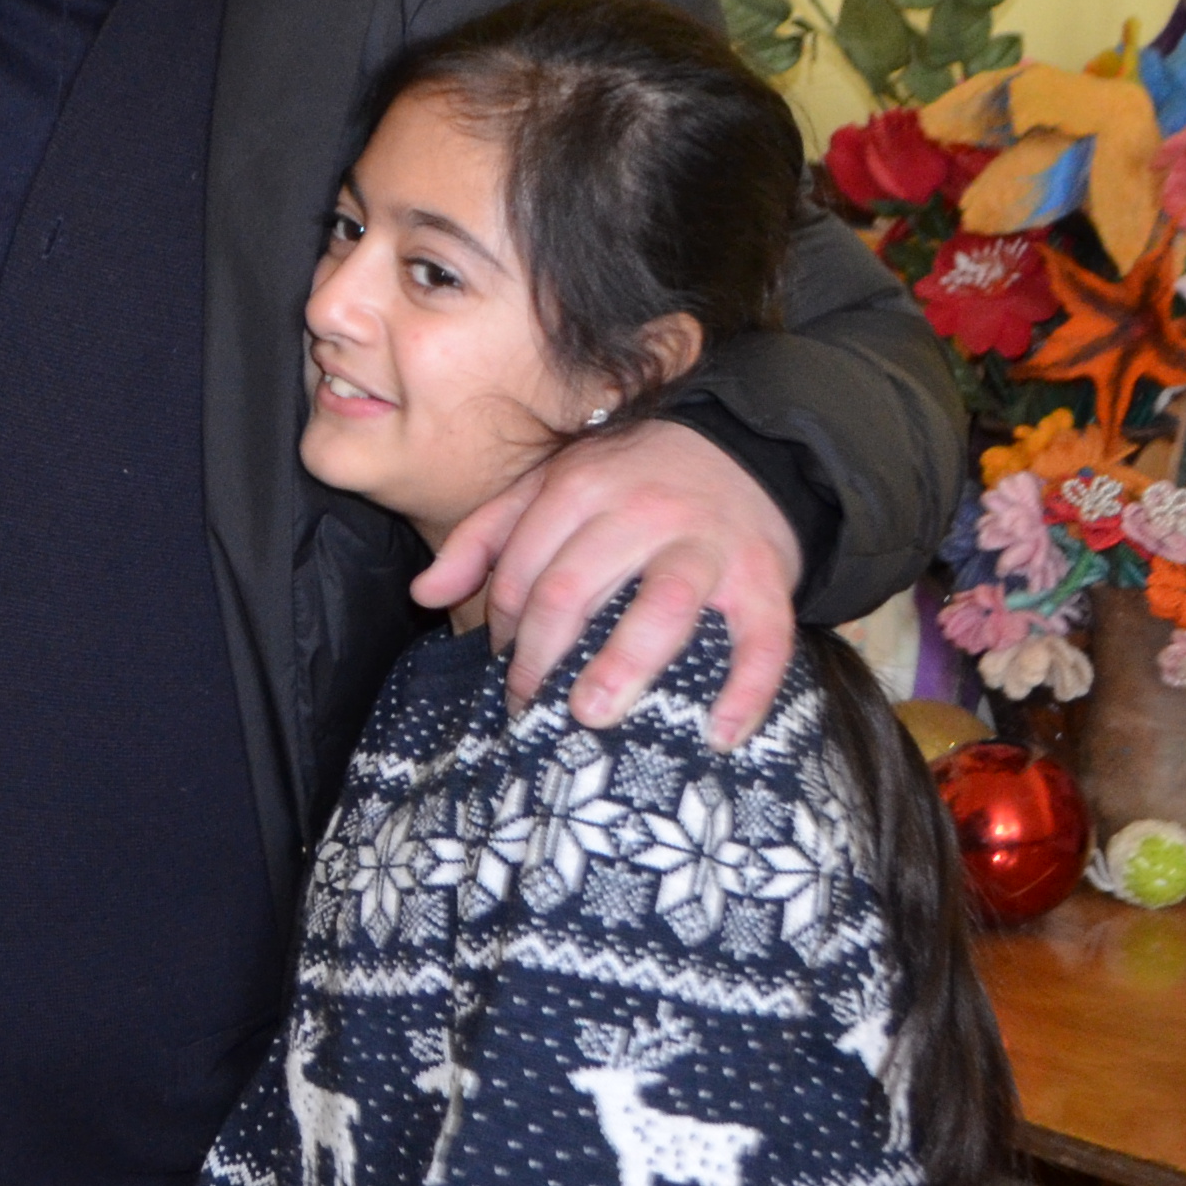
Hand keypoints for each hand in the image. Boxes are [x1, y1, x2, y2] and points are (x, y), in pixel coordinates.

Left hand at [414, 418, 798, 745]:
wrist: (746, 450)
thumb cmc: (631, 483)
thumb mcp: (551, 488)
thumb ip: (484, 537)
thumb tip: (423, 594)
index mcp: (581, 489)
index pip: (524, 570)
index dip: (506, 627)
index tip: (506, 666)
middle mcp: (644, 512)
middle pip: (575, 589)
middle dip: (541, 657)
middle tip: (528, 709)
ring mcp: (707, 546)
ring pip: (662, 606)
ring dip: (623, 666)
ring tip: (591, 716)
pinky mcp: (763, 578)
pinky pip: (762, 638)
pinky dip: (746, 688)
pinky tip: (718, 735)